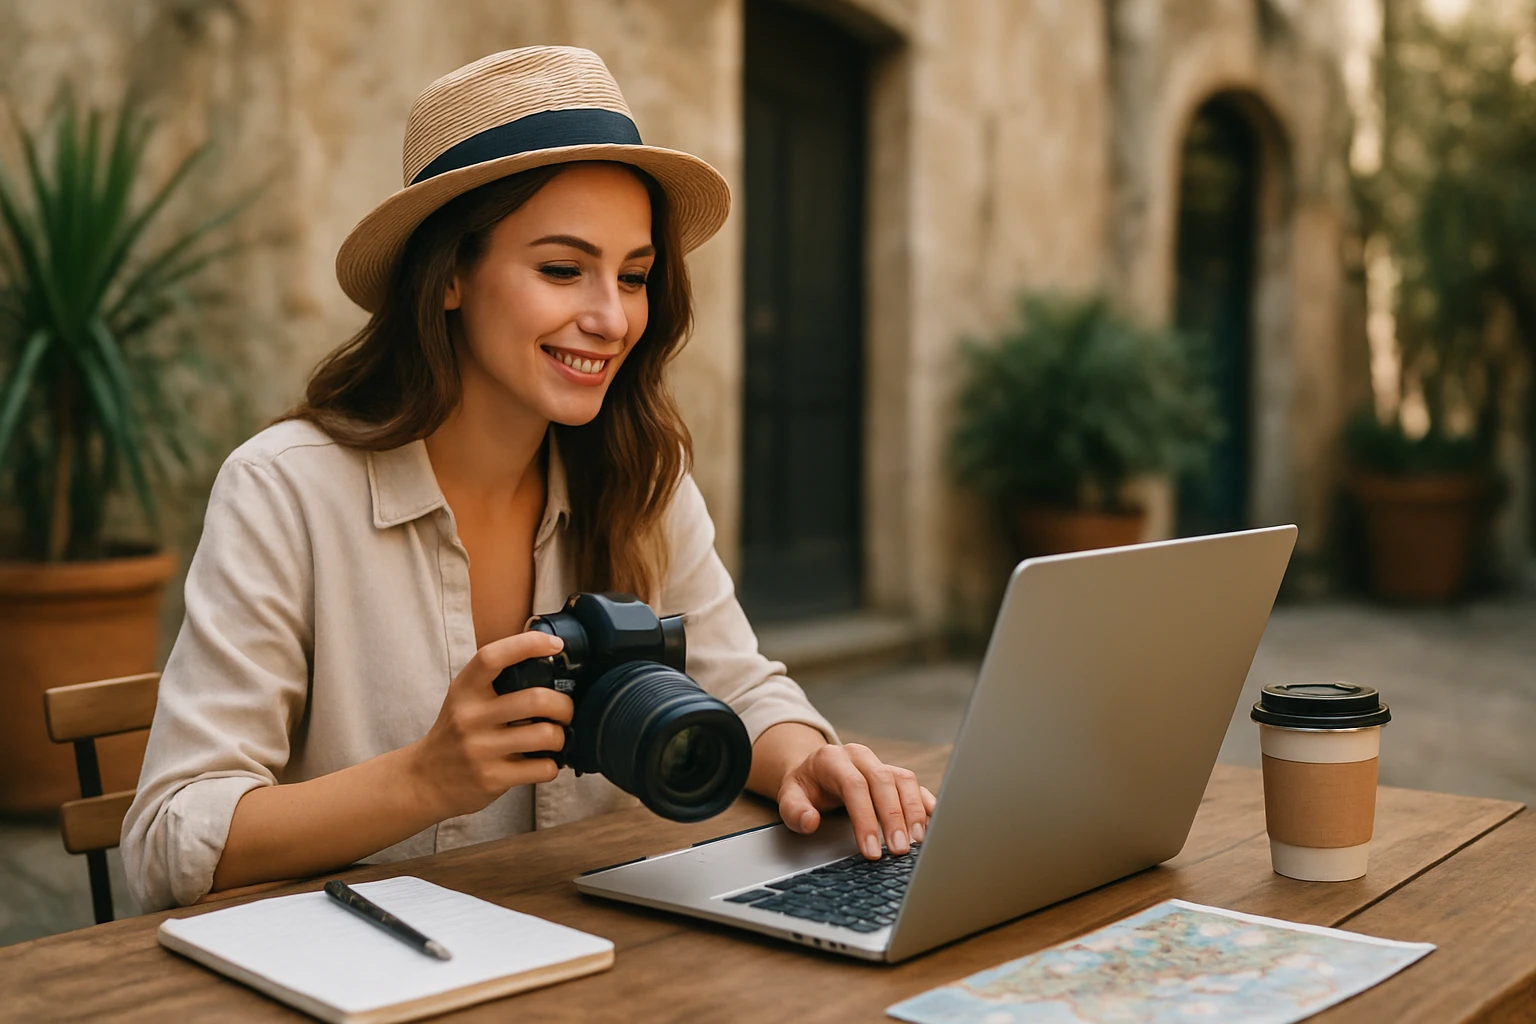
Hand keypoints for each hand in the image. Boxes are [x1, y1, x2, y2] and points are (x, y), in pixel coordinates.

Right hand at [406, 630, 574, 819]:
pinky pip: (543, 768)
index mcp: (465, 690)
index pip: (494, 657)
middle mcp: (471, 717)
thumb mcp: (463, 698)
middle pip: (537, 700)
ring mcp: (481, 749)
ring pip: (546, 736)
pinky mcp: (492, 778)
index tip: (555, 645)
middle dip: (564, 705)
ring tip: (554, 737)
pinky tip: (542, 762)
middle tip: (564, 711)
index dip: (528, 645)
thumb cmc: (455, 733)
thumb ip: (495, 680)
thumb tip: (547, 659)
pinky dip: (552, 765)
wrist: (424, 780)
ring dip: (561, 736)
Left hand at [776, 742, 936, 859]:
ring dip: (913, 811)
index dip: (865, 819)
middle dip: (893, 818)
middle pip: (883, 782)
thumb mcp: (789, 798)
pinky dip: (924, 804)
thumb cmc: (805, 788)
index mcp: (832, 759)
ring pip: (903, 780)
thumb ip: (795, 811)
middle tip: (898, 850)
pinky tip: (930, 825)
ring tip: (916, 841)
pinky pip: (914, 785)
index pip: (854, 786)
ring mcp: (880, 763)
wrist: (814, 771)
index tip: (871, 850)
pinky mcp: (894, 774)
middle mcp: (860, 756)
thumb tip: (810, 822)